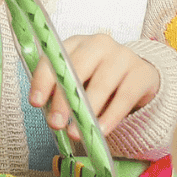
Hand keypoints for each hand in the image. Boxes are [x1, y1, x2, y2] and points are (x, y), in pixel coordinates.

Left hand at [30, 34, 159, 138]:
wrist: (139, 76)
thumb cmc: (98, 79)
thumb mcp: (78, 80)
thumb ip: (61, 90)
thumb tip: (46, 110)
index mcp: (76, 43)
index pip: (55, 58)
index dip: (43, 80)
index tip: (35, 102)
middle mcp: (99, 44)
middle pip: (78, 69)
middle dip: (64, 99)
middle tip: (55, 123)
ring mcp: (123, 56)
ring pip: (101, 84)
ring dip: (86, 111)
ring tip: (75, 134)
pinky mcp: (142, 73)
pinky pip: (125, 97)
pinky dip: (110, 117)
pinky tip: (100, 131)